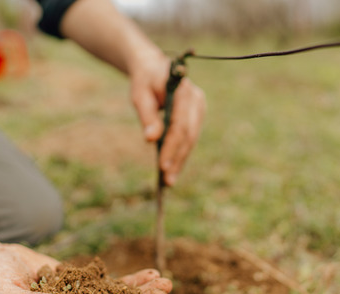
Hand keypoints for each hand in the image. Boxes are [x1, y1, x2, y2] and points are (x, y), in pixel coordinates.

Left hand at [130, 52, 205, 185]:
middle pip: (189, 135)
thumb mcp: (139, 95)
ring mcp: (199, 108)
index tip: (161, 166)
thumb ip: (147, 116)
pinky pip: (190, 137)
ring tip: (169, 181)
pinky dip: (181, 153)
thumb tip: (151, 140)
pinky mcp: (197, 115)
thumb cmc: (145, 80)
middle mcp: (196, 100)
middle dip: (177, 158)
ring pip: (191, 139)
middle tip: (167, 180)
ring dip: (180, 160)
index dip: (171, 147)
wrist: (154, 68)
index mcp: (183, 90)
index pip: (180, 125)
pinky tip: (172, 168)